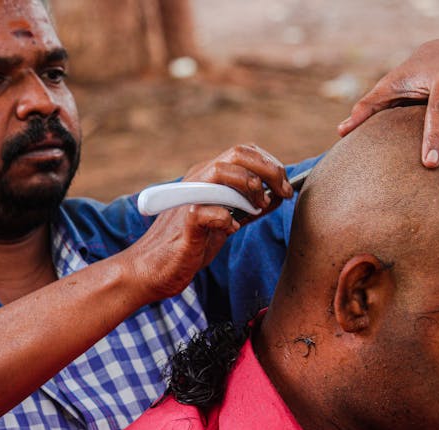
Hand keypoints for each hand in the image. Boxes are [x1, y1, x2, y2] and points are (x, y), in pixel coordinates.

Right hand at [126, 144, 292, 299]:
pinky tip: (231, 229)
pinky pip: (209, 210)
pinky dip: (227, 219)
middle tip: (282, 193)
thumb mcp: (225, 221)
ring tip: (257, 209)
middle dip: (269, 171)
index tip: (285, 187)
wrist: (153, 269)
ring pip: (223, 171)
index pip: (245, 152)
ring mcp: (189, 197)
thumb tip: (276, 195)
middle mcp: (198, 180)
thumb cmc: (190, 245)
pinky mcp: (185, 222)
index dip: (271, 164)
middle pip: (238, 153)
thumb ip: (246, 207)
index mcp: (208, 177)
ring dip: (250, 188)